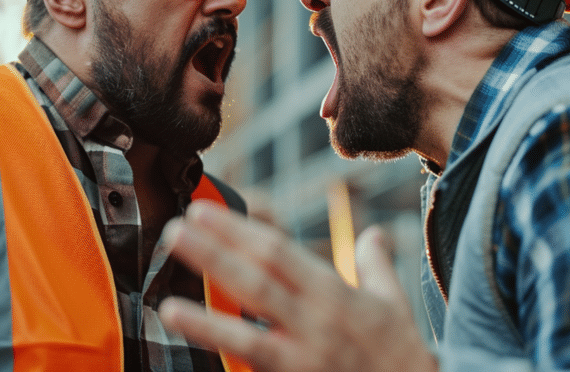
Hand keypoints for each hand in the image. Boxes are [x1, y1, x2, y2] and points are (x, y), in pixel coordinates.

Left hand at [160, 201, 437, 371]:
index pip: (278, 253)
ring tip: (165, 302)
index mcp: (336, 295)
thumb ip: (377, 267)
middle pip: (258, 283)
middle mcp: (318, 324)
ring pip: (250, 336)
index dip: (238, 231)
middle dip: (215, 255)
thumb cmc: (403, 358)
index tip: (203, 212)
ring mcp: (306, 360)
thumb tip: (374, 235)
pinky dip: (228, 361)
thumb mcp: (395, 307)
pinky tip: (203, 356)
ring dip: (206, 320)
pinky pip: (256, 370)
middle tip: (175, 230)